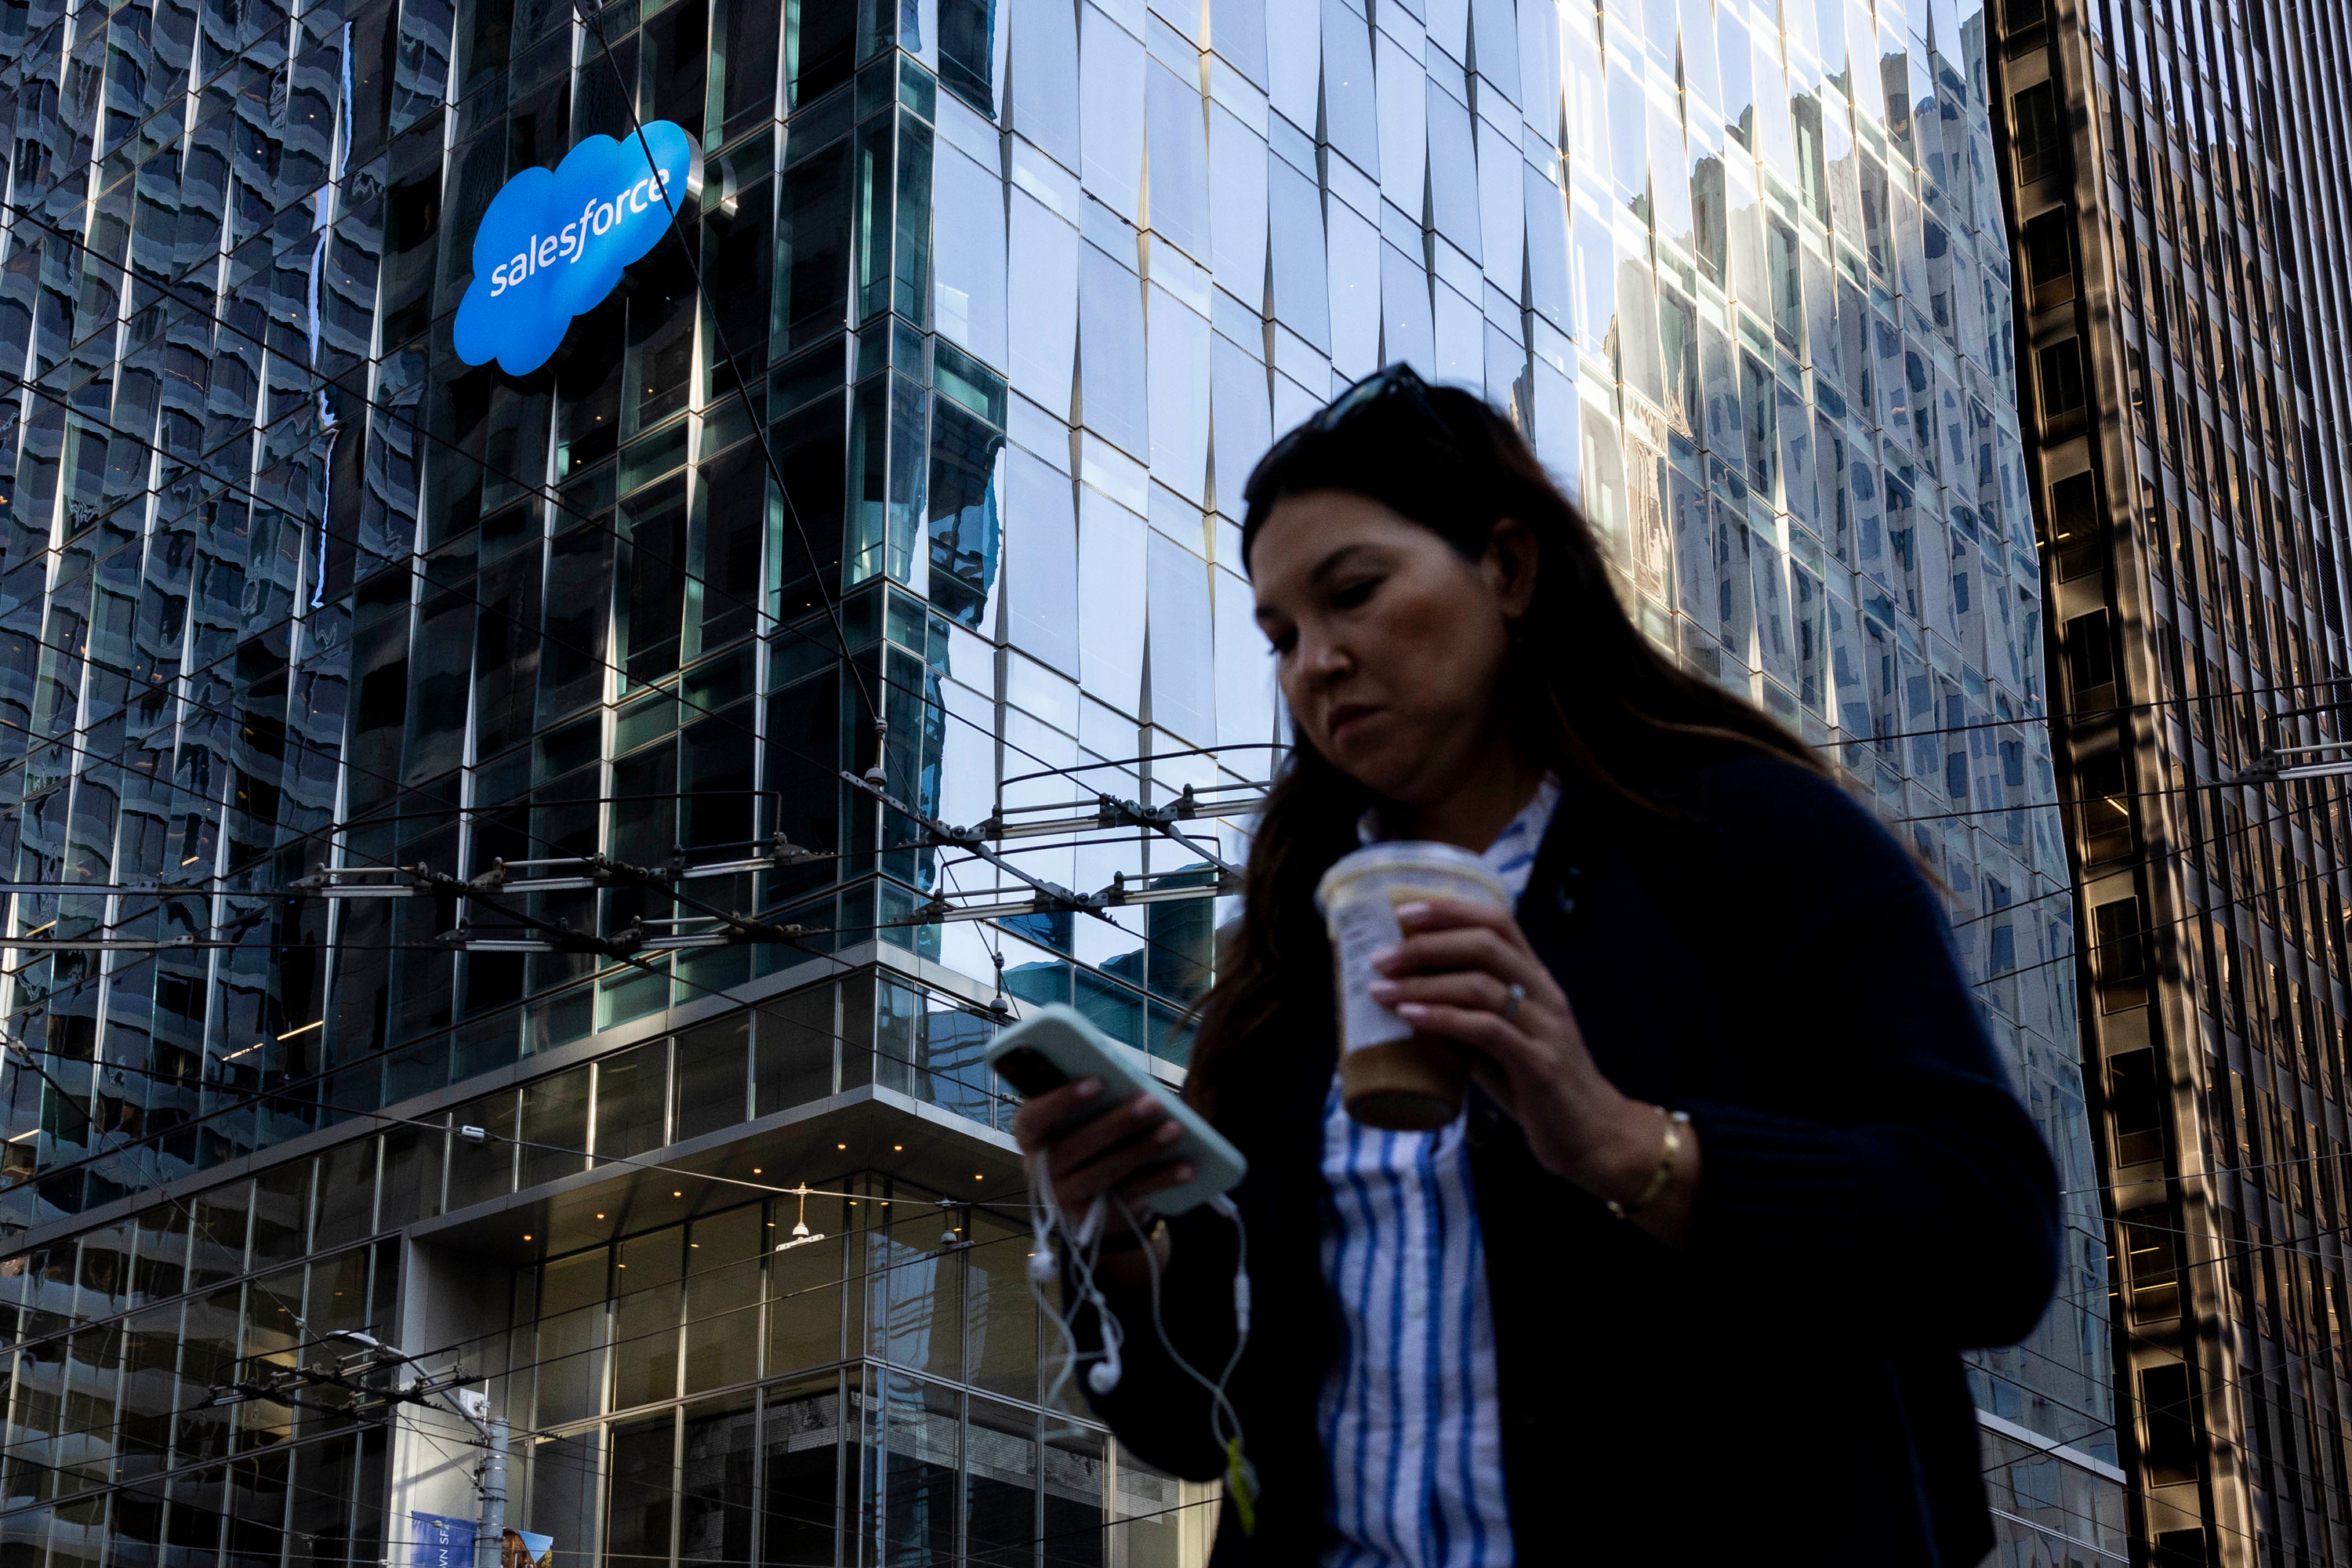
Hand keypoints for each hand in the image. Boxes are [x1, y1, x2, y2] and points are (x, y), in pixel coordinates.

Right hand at [1011, 1079, 1192, 1236]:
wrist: (1093, 1198)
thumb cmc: (1088, 1138)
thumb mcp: (1080, 1118)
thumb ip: (1094, 1101)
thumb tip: (1133, 1084)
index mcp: (1031, 1136)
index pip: (1032, 1118)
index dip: (1060, 1101)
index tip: (1096, 1081)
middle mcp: (1040, 1168)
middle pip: (1075, 1147)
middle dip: (1117, 1124)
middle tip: (1153, 1102)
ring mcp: (1066, 1197)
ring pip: (1104, 1173)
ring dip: (1142, 1150)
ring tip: (1175, 1130)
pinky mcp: (1094, 1217)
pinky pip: (1129, 1195)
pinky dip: (1160, 1180)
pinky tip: (1186, 1167)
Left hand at [1368, 897, 1698, 1236]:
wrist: (1592, 1137)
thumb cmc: (1539, 1088)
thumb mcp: (1498, 1044)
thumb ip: (1464, 1019)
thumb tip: (1406, 1002)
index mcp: (1536, 979)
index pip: (1497, 921)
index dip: (1449, 909)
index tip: (1402, 910)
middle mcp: (1544, 994)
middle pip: (1485, 943)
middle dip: (1426, 943)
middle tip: (1380, 958)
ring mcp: (1545, 1027)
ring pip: (1482, 984)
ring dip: (1424, 982)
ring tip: (1381, 990)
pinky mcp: (1539, 1064)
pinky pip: (1488, 1029)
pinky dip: (1443, 1018)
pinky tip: (1410, 1016)